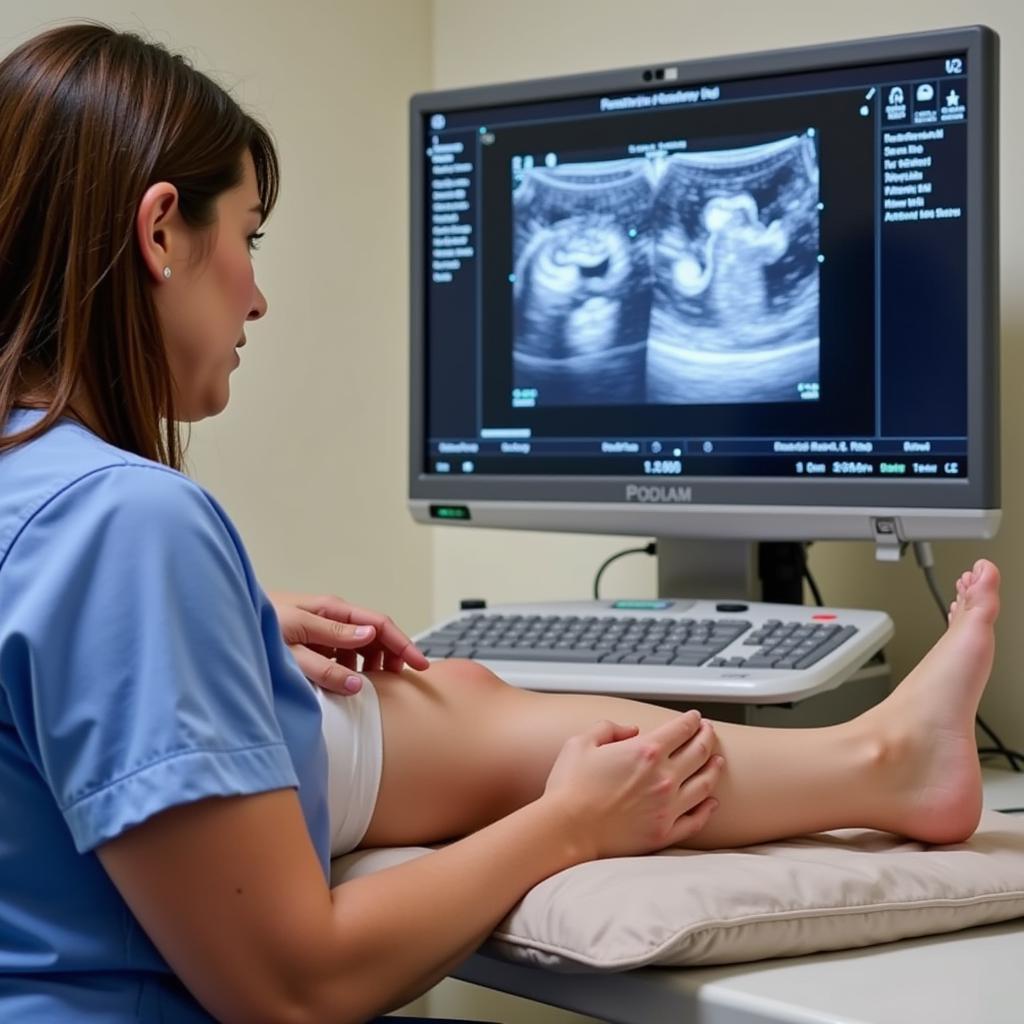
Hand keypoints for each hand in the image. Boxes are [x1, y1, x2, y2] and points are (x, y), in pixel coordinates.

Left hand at [267, 591, 429, 694]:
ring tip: (373, 685)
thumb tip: (364, 657)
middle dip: (391, 656)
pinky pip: (340, 654)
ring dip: (370, 664)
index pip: (379, 625)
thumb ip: (327, 655)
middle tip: (400, 682)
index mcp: (331, 610)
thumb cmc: (254, 629)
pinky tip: (346, 681)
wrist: (222, 624)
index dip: (403, 645)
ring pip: (358, 646)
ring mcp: (321, 628)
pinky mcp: (311, 641)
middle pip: (374, 635)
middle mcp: (329, 615)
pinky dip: (350, 667)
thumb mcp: (291, 644)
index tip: (420, 665)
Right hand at [542, 711, 721, 858]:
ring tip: (717, 761)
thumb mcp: (580, 742)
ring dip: (714, 768)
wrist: (566, 830)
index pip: (680, 729)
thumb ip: (608, 728)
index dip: (691, 720)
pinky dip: (708, 809)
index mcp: (644, 751)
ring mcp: (667, 807)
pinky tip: (712, 802)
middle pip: (699, 752)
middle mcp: (663, 777)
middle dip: (707, 737)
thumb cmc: (569, 787)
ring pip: (704, 784)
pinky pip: (697, 819)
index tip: (695, 717)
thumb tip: (630, 730)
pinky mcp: (664, 832)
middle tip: (708, 731)